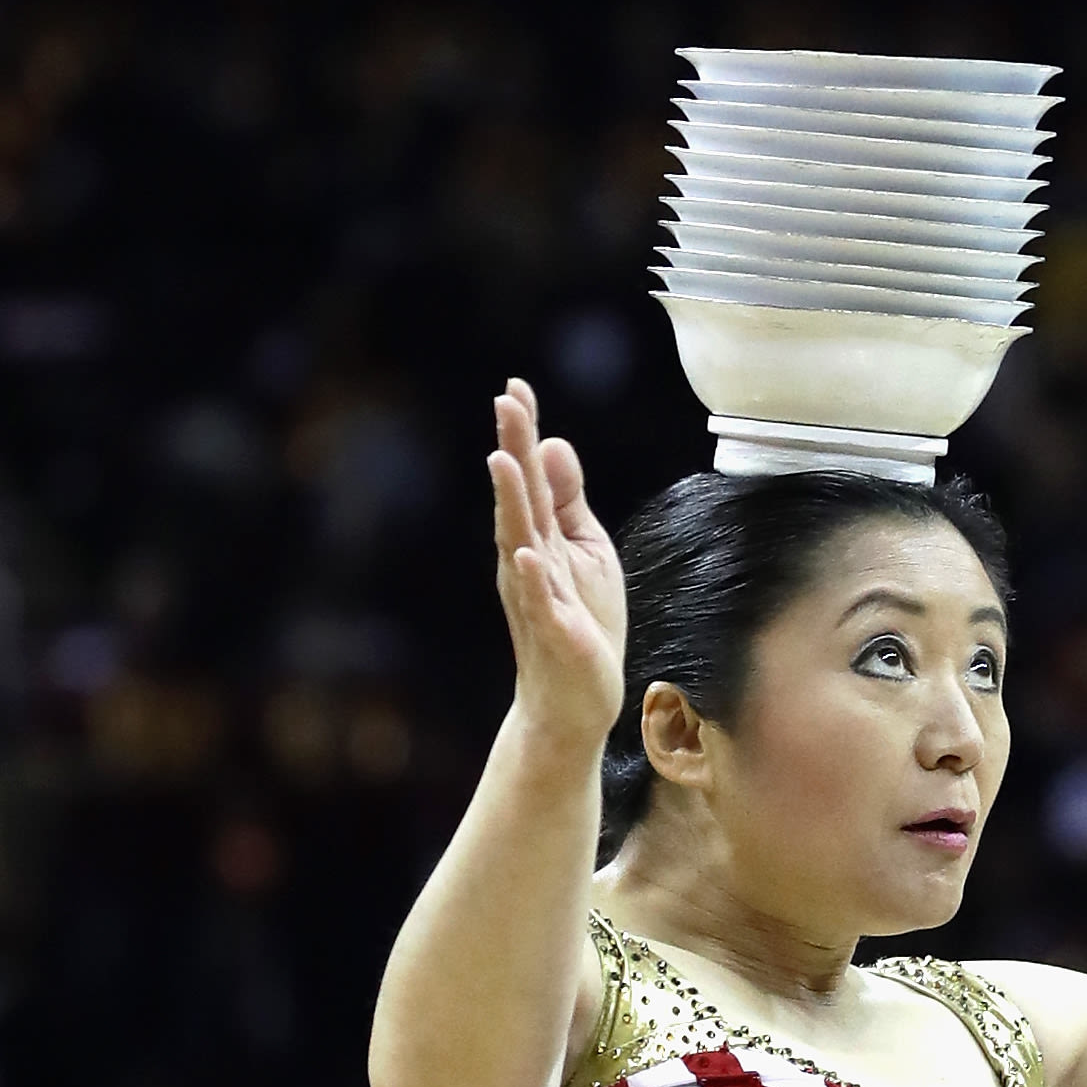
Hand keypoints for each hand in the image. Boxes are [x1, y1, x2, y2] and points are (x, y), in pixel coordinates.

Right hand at [489, 379, 625, 756]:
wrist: (573, 699)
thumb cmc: (580, 618)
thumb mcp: (583, 548)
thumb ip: (567, 500)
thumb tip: (554, 443)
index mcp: (539, 535)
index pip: (529, 476)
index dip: (524, 433)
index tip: (516, 387)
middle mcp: (528, 558)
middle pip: (519, 496)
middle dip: (513, 449)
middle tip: (506, 402)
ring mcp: (537, 594)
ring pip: (521, 540)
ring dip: (511, 501)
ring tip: (503, 459)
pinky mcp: (554, 632)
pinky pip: (539, 601)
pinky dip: (531, 577)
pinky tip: (526, 554)